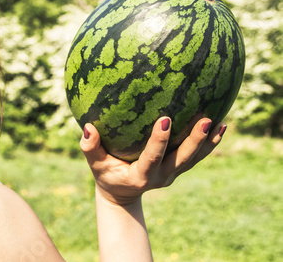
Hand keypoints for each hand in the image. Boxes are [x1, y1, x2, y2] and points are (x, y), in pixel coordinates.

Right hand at [80, 117, 226, 205]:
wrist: (122, 192)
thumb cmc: (106, 173)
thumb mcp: (95, 164)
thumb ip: (90, 148)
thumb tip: (88, 128)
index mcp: (141, 176)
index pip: (152, 158)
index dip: (159, 141)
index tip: (165, 119)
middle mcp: (161, 176)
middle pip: (182, 159)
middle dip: (195, 140)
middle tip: (206, 119)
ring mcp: (172, 173)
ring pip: (194, 158)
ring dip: (208, 141)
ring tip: (221, 121)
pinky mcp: (178, 168)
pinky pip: (197, 156)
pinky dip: (210, 143)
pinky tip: (222, 125)